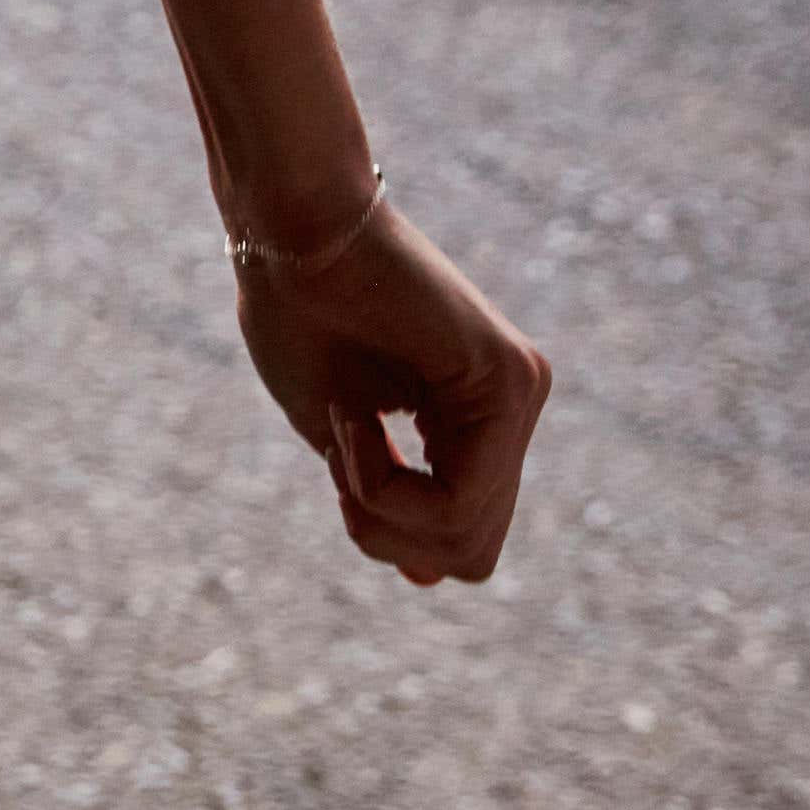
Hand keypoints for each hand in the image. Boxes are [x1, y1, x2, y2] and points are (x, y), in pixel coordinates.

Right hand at [231, 196, 553, 586]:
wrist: (289, 229)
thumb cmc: (297, 315)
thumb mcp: (343, 441)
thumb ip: (390, 499)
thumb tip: (430, 579)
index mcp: (474, 421)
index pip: (461, 538)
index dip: (388, 534)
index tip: (338, 470)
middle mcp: (511, 411)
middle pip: (470, 554)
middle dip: (386, 533)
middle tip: (339, 465)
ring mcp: (520, 395)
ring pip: (467, 538)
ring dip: (380, 506)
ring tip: (346, 430)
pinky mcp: (512, 382)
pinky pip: (463, 501)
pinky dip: (389, 486)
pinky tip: (357, 420)